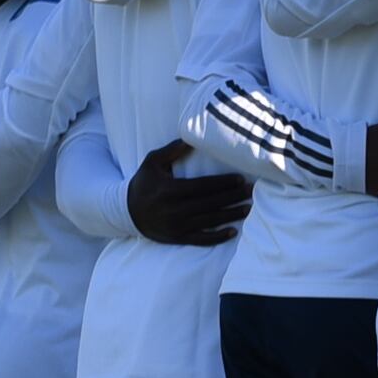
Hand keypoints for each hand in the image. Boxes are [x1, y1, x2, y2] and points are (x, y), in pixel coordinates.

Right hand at [127, 144, 249, 247]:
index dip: (223, 183)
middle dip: (233, 197)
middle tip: (252, 192)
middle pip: (210, 203)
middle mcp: (175, 209)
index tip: (241, 179)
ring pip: (209, 221)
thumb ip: (171, 150)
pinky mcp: (177, 238)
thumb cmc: (143, 183)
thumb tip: (190, 138)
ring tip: (248, 208)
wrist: (125, 212)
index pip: (203, 186)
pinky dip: (217, 237)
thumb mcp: (152, 163)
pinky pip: (201, 239)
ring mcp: (177, 226)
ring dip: (230, 215)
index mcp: (170, 190)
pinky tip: (233, 232)